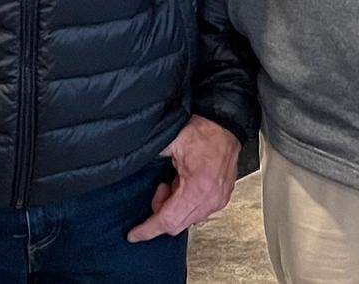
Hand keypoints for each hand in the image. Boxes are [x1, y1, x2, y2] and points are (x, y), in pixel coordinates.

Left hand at [127, 115, 239, 241]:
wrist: (225, 124)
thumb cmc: (203, 130)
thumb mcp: (171, 142)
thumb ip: (152, 158)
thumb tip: (134, 165)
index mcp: (197, 188)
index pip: (168, 220)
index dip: (148, 229)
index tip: (134, 235)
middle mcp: (210, 200)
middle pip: (177, 224)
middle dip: (161, 212)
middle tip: (161, 188)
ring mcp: (218, 200)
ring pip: (187, 220)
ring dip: (174, 208)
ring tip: (174, 182)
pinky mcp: (222, 198)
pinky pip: (198, 213)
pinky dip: (186, 205)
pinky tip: (184, 186)